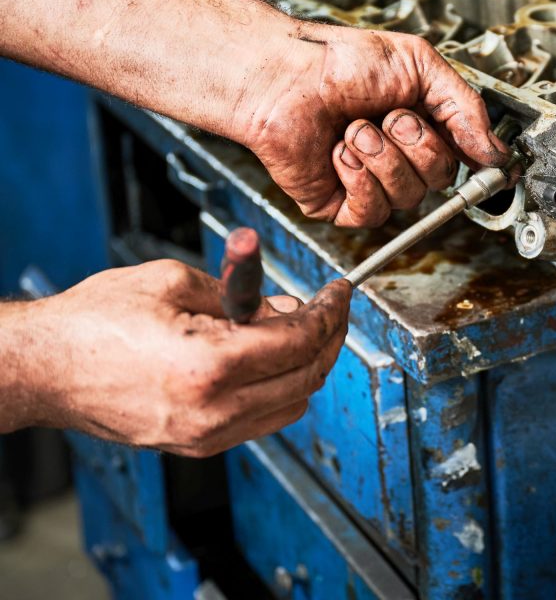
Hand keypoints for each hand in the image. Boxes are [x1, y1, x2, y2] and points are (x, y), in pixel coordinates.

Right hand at [16, 260, 350, 456]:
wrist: (44, 369)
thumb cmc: (95, 320)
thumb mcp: (174, 281)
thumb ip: (240, 293)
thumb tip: (283, 304)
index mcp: (210, 366)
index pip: (300, 340)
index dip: (330, 312)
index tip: (340, 292)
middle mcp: (213, 412)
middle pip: (306, 377)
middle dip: (329, 337)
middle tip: (330, 308)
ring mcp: (204, 437)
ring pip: (291, 405)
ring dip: (307, 365)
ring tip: (300, 327)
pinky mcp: (195, 446)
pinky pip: (261, 420)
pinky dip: (280, 388)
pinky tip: (270, 357)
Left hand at [240, 22, 508, 226]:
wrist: (285, 76)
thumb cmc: (341, 62)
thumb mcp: (419, 65)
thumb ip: (464, 107)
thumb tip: (495, 151)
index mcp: (425, 125)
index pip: (466, 158)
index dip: (477, 163)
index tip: (489, 164)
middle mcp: (401, 157)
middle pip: (439, 180)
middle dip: (417, 145)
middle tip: (390, 116)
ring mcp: (372, 182)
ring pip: (407, 197)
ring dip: (381, 157)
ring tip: (354, 128)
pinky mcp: (341, 203)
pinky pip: (371, 211)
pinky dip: (357, 177)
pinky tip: (338, 152)